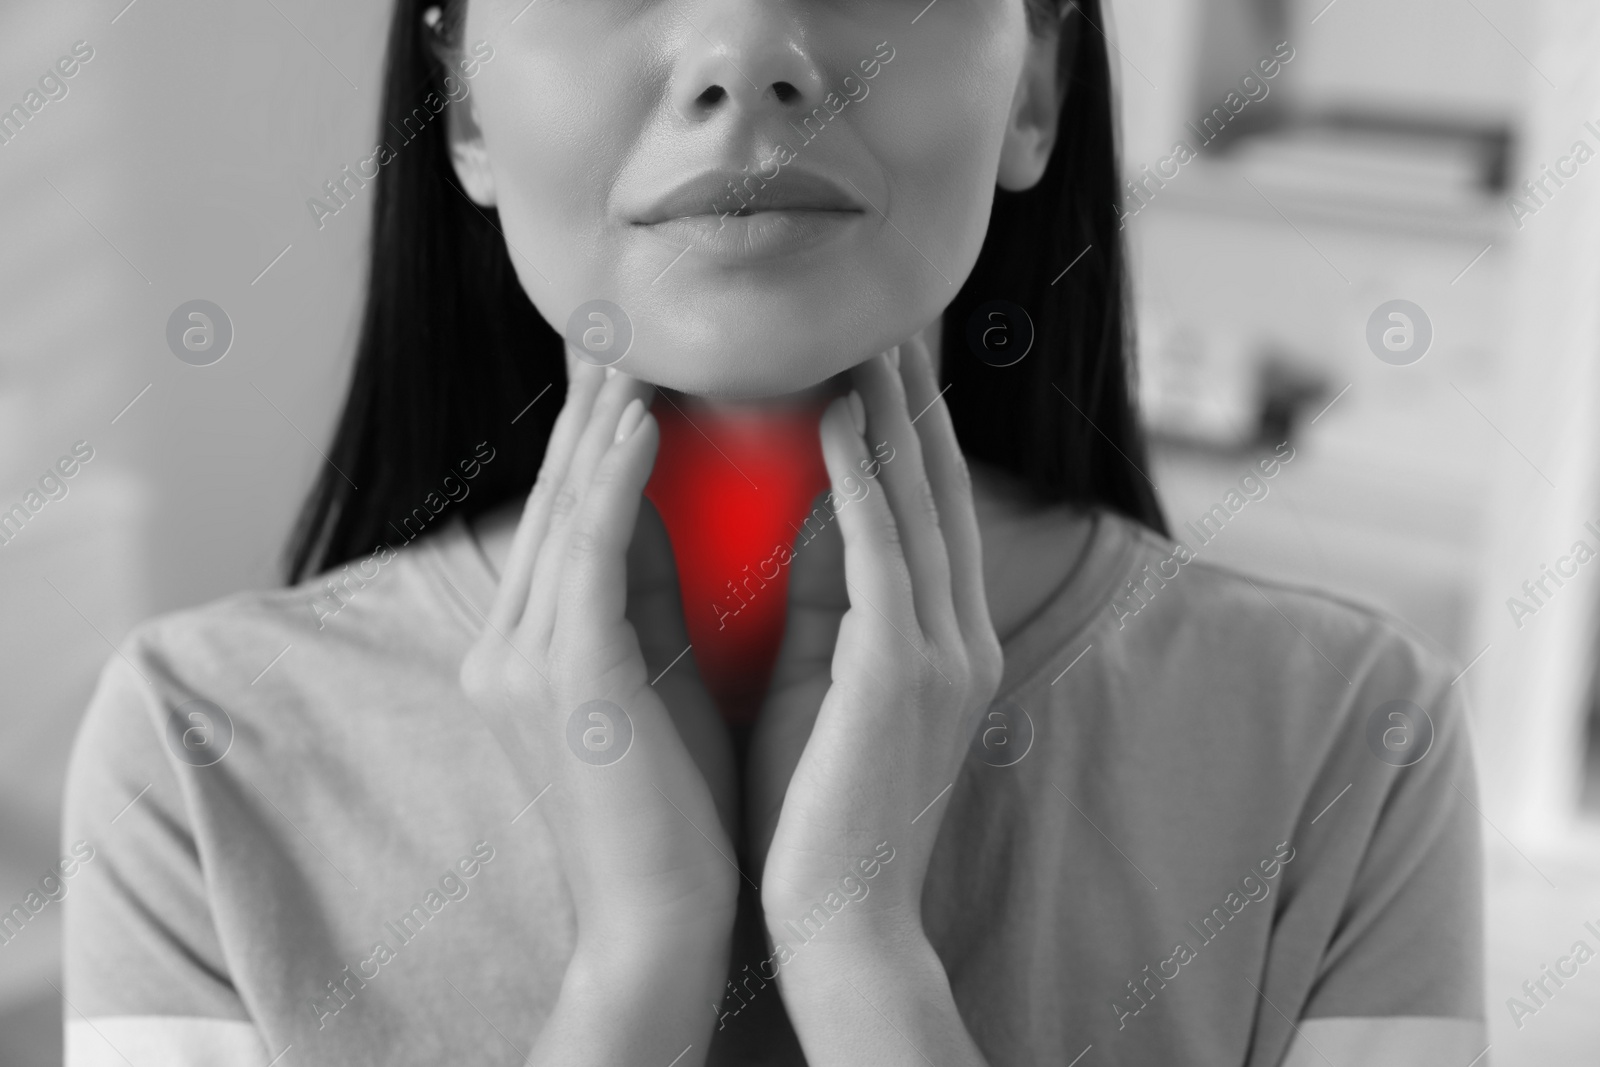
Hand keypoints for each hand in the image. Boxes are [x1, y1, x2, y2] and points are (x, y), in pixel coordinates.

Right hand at [459, 360, 737, 953]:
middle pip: (557, 492)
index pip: (569, 510)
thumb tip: (668, 496)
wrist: (661, 918)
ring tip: (637, 337)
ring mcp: (522, 657)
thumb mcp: (653, 672)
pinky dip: (613, 479)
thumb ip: (646, 588)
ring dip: (605, 415)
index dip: (595, 426)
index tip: (630, 354)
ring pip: (568, 508)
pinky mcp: (560, 677)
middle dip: (591, 399)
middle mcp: (508, 641)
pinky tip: (639, 417)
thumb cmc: (674, 802)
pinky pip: (588, 554)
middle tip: (623, 312)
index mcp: (530, 643)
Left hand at [751, 335, 1002, 945]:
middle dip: (915, 395)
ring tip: (864, 331)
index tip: (882, 355)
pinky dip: (863, 473)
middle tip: (888, 311)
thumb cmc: (816, 804)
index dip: (913, 426)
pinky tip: (842, 412)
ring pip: (920, 500)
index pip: (930, 509)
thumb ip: (827, 598)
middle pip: (940, 485)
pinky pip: (884, 548)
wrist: (837, 917)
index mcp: (945, 641)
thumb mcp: (826, 681)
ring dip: (893, 409)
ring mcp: (943, 650)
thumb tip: (806, 512)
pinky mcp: (904, 670)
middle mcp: (961, 634)